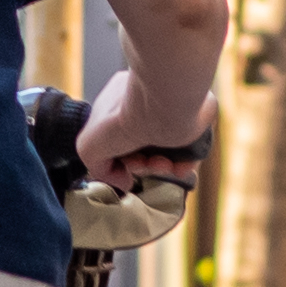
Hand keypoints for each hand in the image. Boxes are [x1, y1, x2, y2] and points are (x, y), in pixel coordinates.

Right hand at [71, 59, 211, 182]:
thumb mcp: (89, 146)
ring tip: (162, 163)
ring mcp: (171, 116)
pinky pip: (188, 154)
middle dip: (142, 166)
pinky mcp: (195, 124)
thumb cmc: (123, 119)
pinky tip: (177, 167)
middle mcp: (145, 107)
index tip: (124, 168)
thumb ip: (97, 168)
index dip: (120, 161)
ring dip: (161, 168)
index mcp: (118, 104)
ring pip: (165, 155)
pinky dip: (182, 166)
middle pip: (142, 151)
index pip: (118, 140)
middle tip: (143, 164)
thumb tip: (124, 182)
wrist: (165, 105)